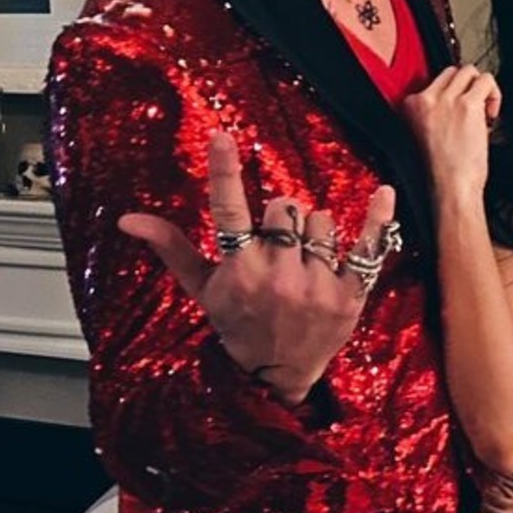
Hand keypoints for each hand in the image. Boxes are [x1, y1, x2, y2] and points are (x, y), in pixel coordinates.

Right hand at [119, 131, 397, 405]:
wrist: (277, 375)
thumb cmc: (237, 323)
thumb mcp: (203, 289)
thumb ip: (172, 247)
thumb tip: (128, 218)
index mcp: (240, 270)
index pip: (228, 212)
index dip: (225, 172)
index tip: (222, 136)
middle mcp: (279, 276)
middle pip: (285, 207)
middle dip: (282, 221)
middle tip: (278, 251)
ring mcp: (317, 285)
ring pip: (322, 221)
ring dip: (314, 234)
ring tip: (305, 265)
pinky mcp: (350, 294)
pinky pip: (368, 245)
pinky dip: (377, 219)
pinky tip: (383, 192)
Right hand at [403, 65, 500, 207]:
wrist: (450, 190)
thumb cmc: (441, 174)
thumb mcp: (424, 137)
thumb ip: (434, 114)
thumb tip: (456, 99)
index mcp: (409, 107)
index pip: (433, 82)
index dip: (451, 96)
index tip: (457, 113)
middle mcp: (425, 99)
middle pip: (451, 72)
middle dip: (466, 89)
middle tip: (473, 112)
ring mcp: (446, 100)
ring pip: (469, 71)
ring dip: (480, 88)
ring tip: (483, 112)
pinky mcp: (467, 105)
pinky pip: (486, 81)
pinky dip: (494, 93)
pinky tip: (491, 114)